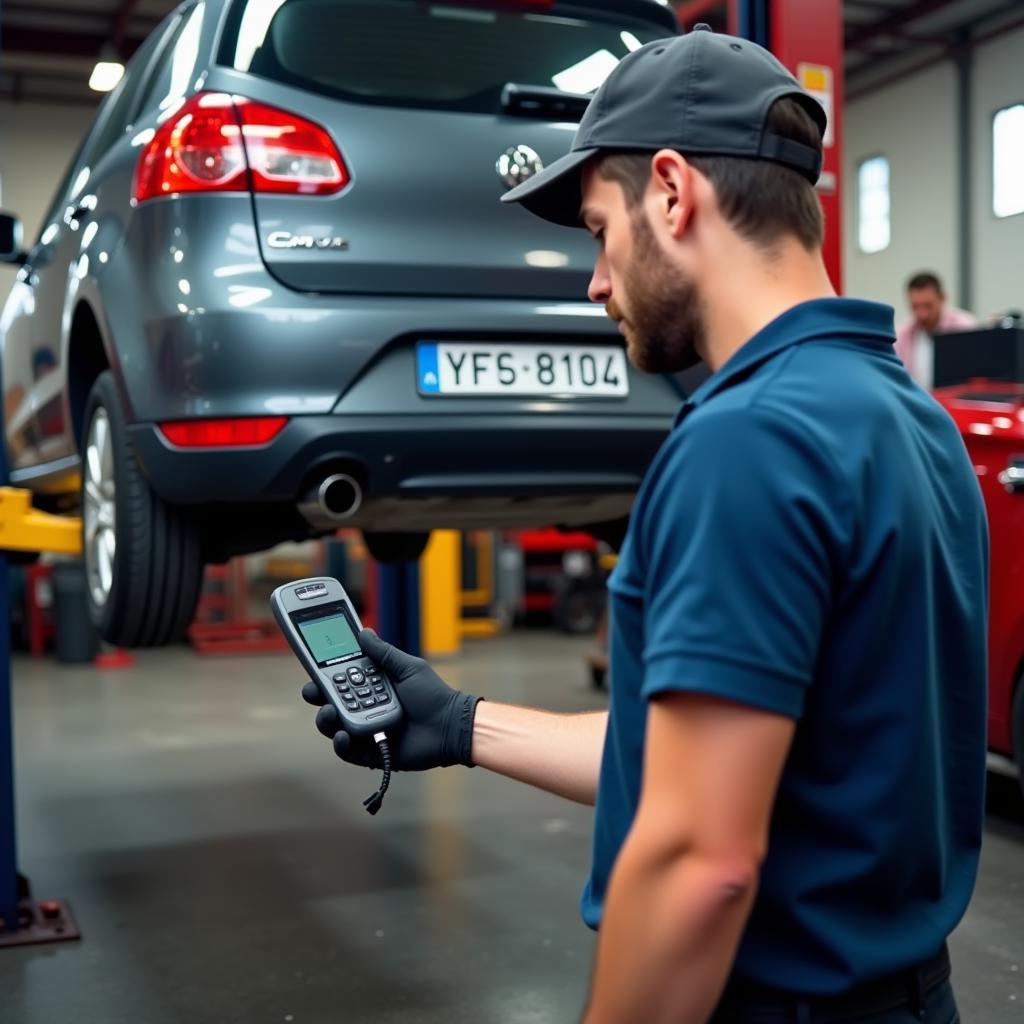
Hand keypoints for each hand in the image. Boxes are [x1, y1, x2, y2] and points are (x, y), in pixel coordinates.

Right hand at [301, 629, 481, 770]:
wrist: (450, 726)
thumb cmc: (434, 696)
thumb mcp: (408, 668)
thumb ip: (384, 653)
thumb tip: (364, 632)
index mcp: (372, 687)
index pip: (340, 680)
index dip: (323, 676)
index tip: (312, 669)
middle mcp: (365, 707)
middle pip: (330, 702)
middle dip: (318, 697)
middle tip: (315, 692)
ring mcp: (366, 730)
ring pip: (334, 726)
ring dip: (326, 720)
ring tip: (330, 713)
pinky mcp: (370, 752)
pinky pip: (348, 751)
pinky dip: (342, 744)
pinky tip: (344, 735)